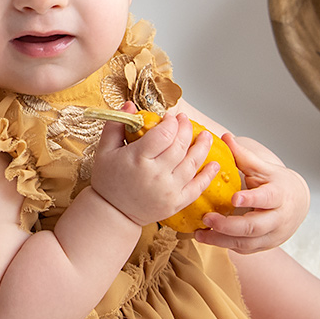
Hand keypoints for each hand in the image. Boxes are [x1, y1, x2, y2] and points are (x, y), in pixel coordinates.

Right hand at [88, 102, 219, 227]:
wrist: (112, 214)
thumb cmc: (108, 181)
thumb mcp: (105, 150)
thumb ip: (116, 124)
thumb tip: (130, 104)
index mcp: (138, 159)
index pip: (164, 134)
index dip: (171, 122)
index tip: (170, 117)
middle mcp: (156, 175)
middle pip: (180, 146)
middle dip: (185, 129)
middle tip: (186, 120)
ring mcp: (169, 190)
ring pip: (192, 163)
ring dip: (202, 147)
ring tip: (206, 136)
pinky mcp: (176, 203)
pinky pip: (197, 187)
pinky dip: (208, 175)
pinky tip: (215, 164)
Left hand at [191, 132, 308, 252]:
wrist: (297, 204)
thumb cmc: (277, 183)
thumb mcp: (263, 168)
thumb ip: (244, 156)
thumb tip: (225, 137)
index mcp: (280, 195)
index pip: (267, 199)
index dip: (251, 199)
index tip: (233, 198)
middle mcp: (278, 218)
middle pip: (254, 227)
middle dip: (229, 225)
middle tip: (206, 218)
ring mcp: (272, 235)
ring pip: (247, 242)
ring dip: (221, 239)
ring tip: (200, 234)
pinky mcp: (263, 246)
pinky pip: (243, 249)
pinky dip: (224, 245)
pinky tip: (207, 238)